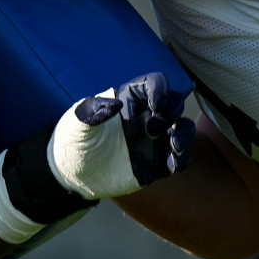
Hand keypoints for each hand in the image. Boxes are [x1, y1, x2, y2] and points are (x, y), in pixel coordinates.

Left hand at [51, 73, 193, 198]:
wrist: (72, 175)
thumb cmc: (73, 142)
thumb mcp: (77, 123)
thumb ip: (93, 110)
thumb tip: (115, 103)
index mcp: (127, 101)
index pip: (152, 83)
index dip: (160, 89)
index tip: (156, 105)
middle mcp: (144, 117)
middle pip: (174, 102)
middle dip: (173, 110)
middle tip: (153, 129)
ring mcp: (153, 140)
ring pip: (184, 128)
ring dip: (185, 134)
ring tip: (174, 146)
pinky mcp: (156, 163)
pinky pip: (180, 158)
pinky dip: (182, 160)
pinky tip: (172, 165)